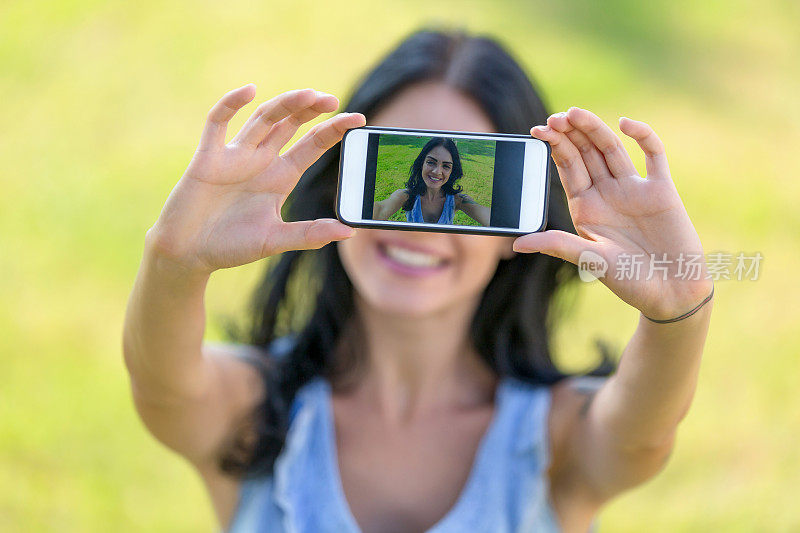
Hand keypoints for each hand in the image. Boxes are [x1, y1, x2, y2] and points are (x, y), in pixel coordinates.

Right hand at [145, 84, 365, 274]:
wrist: (188, 253)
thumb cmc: (231, 246)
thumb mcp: (275, 240)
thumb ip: (309, 234)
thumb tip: (348, 232)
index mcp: (281, 177)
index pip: (312, 145)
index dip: (334, 130)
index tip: (358, 119)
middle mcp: (261, 161)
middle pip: (290, 124)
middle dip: (310, 109)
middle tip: (332, 99)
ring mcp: (235, 156)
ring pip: (263, 119)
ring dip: (284, 104)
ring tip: (307, 94)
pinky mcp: (208, 157)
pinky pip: (218, 123)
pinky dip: (231, 104)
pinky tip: (249, 91)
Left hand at [513, 107, 712, 320]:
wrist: (672, 293)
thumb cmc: (628, 281)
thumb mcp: (588, 260)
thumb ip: (557, 245)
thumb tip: (517, 244)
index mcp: (585, 207)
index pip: (566, 168)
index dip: (553, 147)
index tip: (537, 130)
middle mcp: (607, 193)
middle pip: (585, 153)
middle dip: (570, 133)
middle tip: (555, 117)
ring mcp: (634, 188)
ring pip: (612, 148)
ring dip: (595, 129)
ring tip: (576, 112)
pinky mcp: (662, 189)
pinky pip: (653, 154)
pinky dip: (642, 136)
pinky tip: (626, 124)